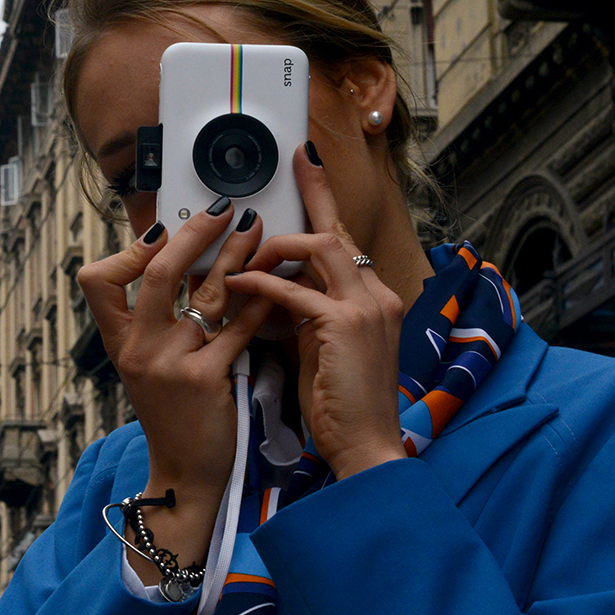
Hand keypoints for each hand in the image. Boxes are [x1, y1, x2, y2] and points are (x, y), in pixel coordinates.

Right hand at [75, 199, 270, 579]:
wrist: (187, 473)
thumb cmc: (174, 414)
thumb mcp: (148, 367)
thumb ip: (156, 323)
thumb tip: (177, 263)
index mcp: (119, 342)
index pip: (97, 281)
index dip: (126, 251)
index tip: (160, 231)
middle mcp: (137, 349)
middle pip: (156, 274)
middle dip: (192, 235)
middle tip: (221, 210)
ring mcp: (168, 363)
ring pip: (204, 295)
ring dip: (235, 255)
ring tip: (257, 230)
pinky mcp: (205, 379)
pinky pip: (237, 328)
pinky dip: (259, 301)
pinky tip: (276, 283)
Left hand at [227, 146, 407, 479]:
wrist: (365, 447)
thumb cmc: (337, 404)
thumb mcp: (319, 346)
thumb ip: (302, 312)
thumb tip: (266, 287)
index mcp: (375, 299)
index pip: (345, 242)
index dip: (322, 203)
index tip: (305, 167)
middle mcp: (377, 294)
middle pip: (335, 232)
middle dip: (309, 197)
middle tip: (283, 168)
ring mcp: (366, 307)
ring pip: (319, 248)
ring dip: (274, 248)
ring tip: (243, 260)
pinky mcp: (345, 325)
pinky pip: (294, 290)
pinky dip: (261, 286)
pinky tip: (237, 287)